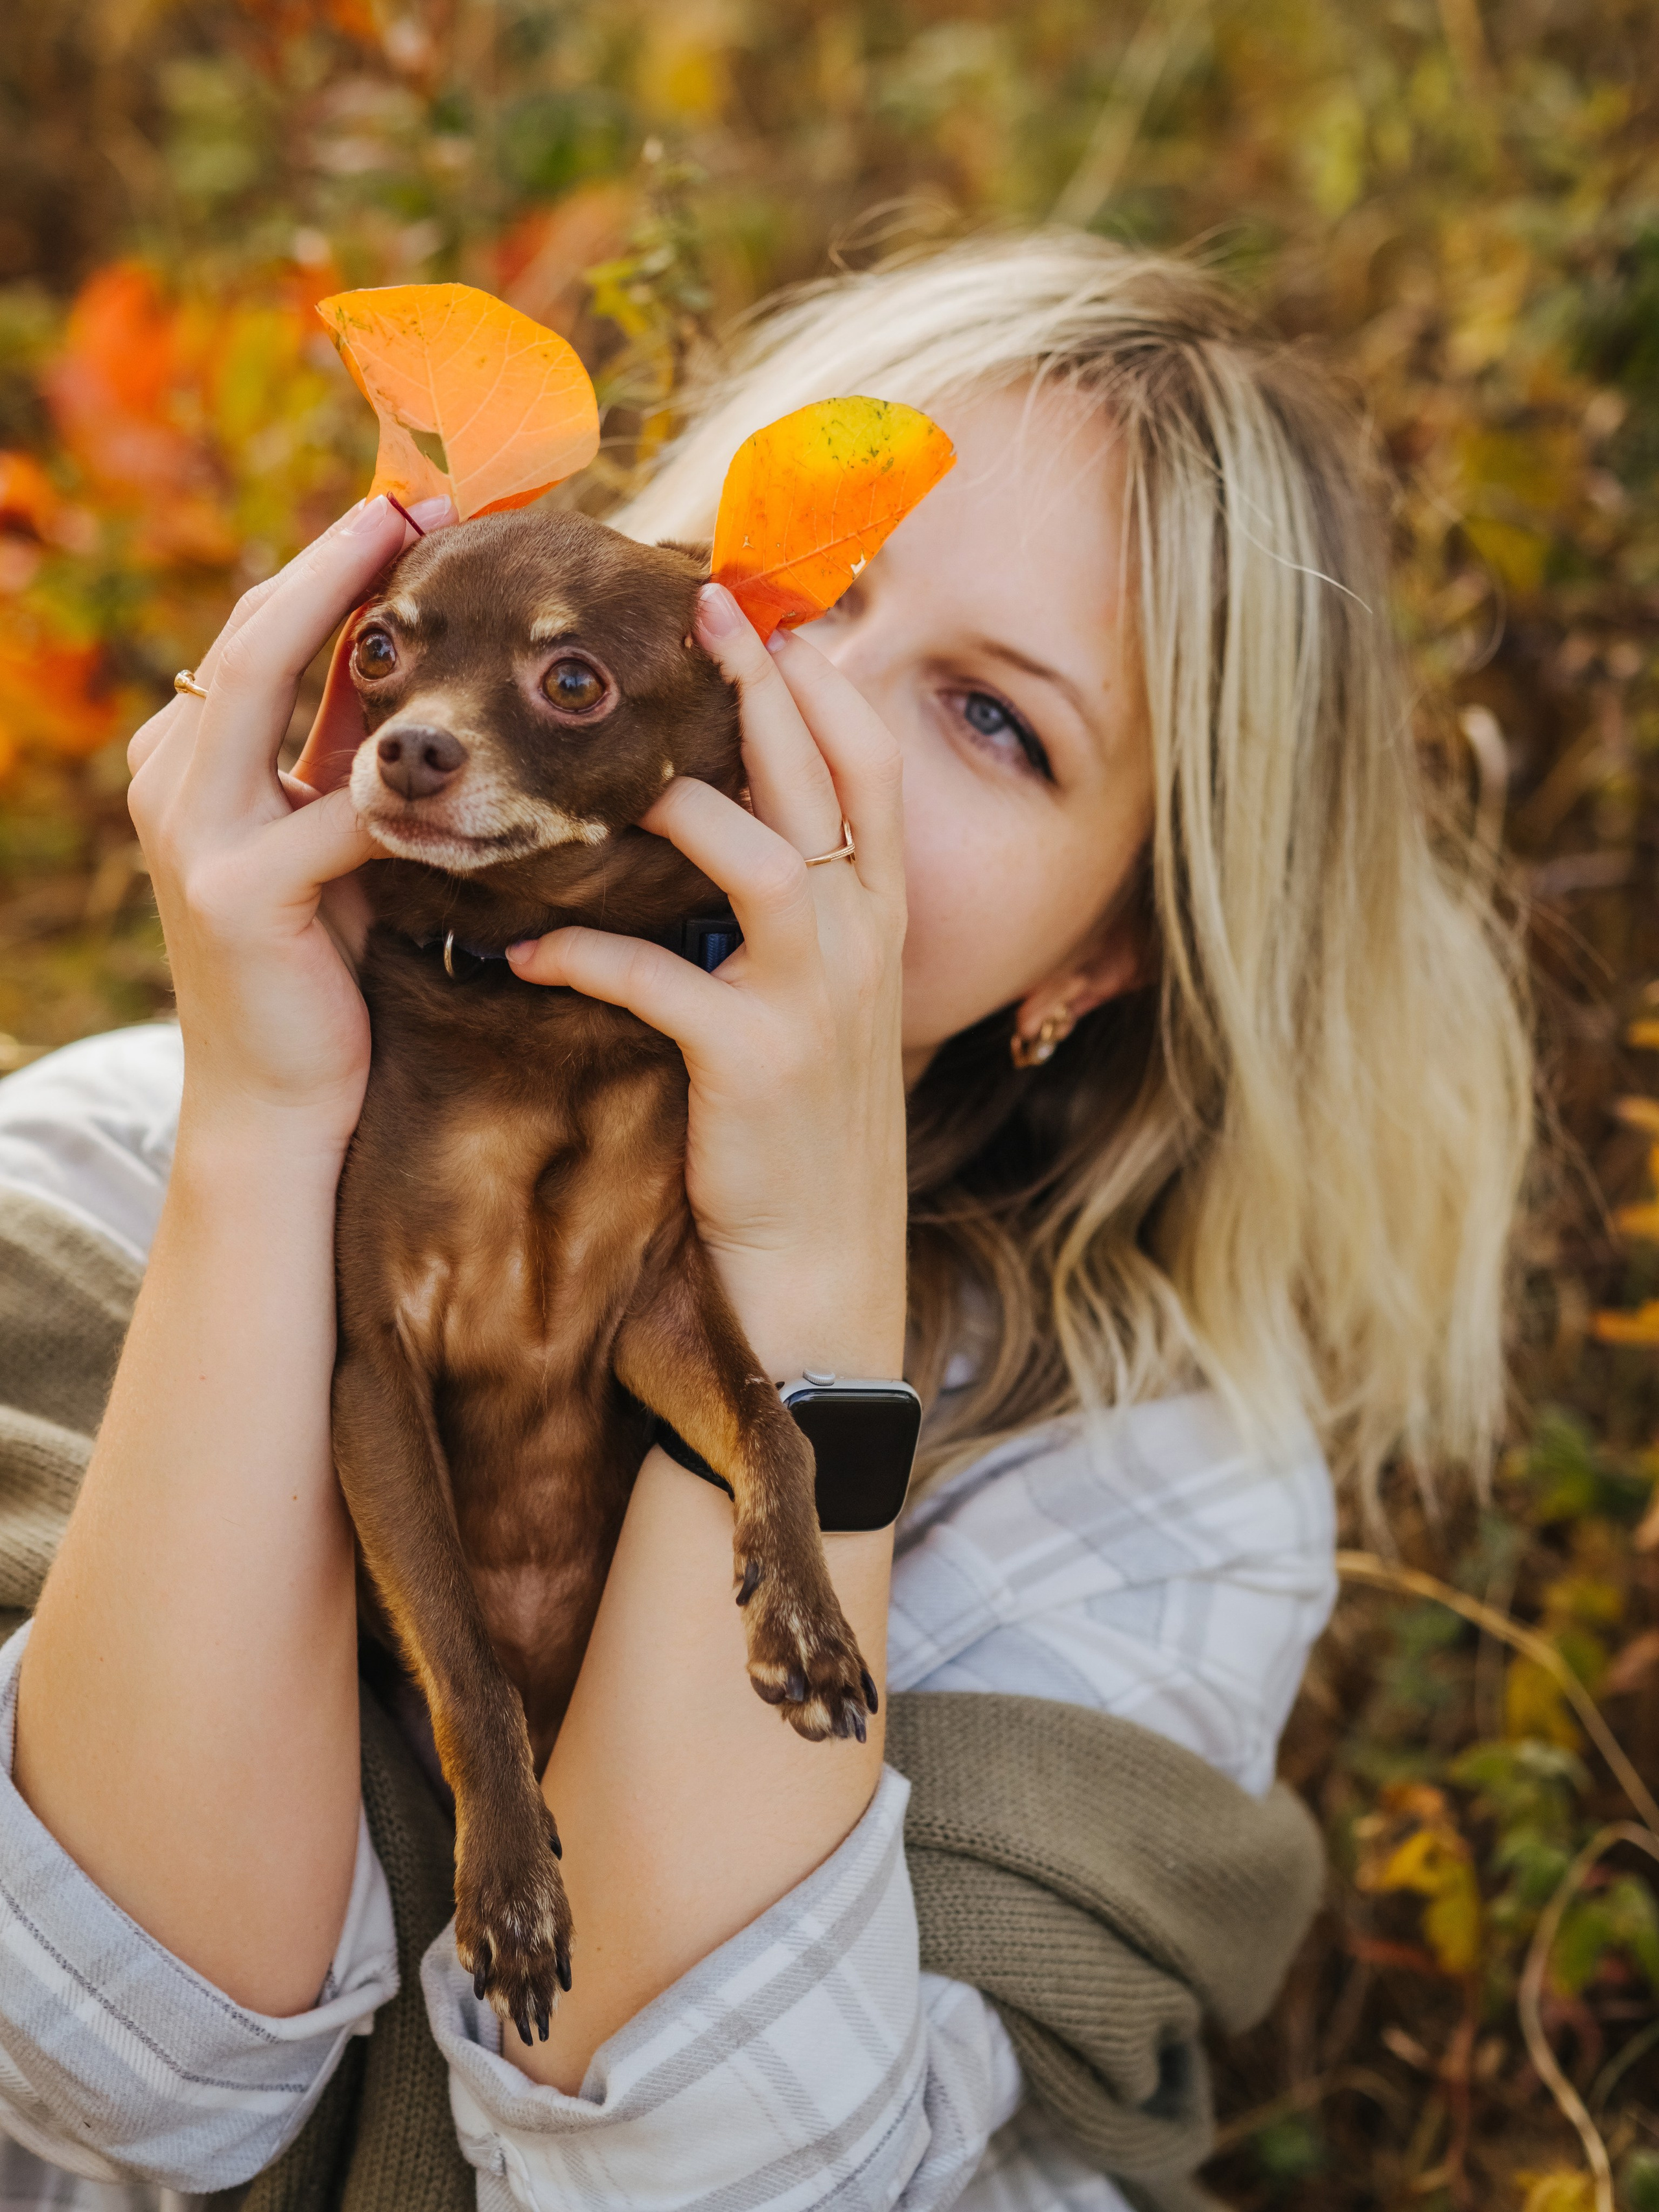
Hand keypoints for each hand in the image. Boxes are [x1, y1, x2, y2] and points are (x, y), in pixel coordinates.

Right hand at [126, 494, 452, 1156]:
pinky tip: (465, 731)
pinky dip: (402, 773)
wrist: (280, 1104)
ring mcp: (191, 836)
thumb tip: (407, 686)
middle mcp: (170, 788)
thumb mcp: (327, 852)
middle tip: (419, 503)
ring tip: (421, 551)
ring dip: (346, 609)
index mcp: (184, 769)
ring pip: (263, 683)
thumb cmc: (319, 976)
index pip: (256, 642)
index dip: (327, 569)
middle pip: (250, 638)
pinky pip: (338, 808)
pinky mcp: (238, 893)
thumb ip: (342, 771)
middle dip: (333, 559)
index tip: (405, 514)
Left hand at [507, 583, 908, 1379]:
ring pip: (769, 860)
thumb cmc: (798, 1144)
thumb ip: (781, 932)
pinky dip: (586, 958)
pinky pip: (662, 981)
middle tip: (705, 601)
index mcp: (879, 925)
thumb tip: (703, 847)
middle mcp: (865, 947)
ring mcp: (818, 1005)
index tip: (769, 614)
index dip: (827, 687)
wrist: (823, 1282)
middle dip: (770, 684)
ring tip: (611, 778)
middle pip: (832, 782)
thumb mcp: (814, 1019)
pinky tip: (521, 954)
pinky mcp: (756, 1066)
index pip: (874, 773)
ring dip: (691, 806)